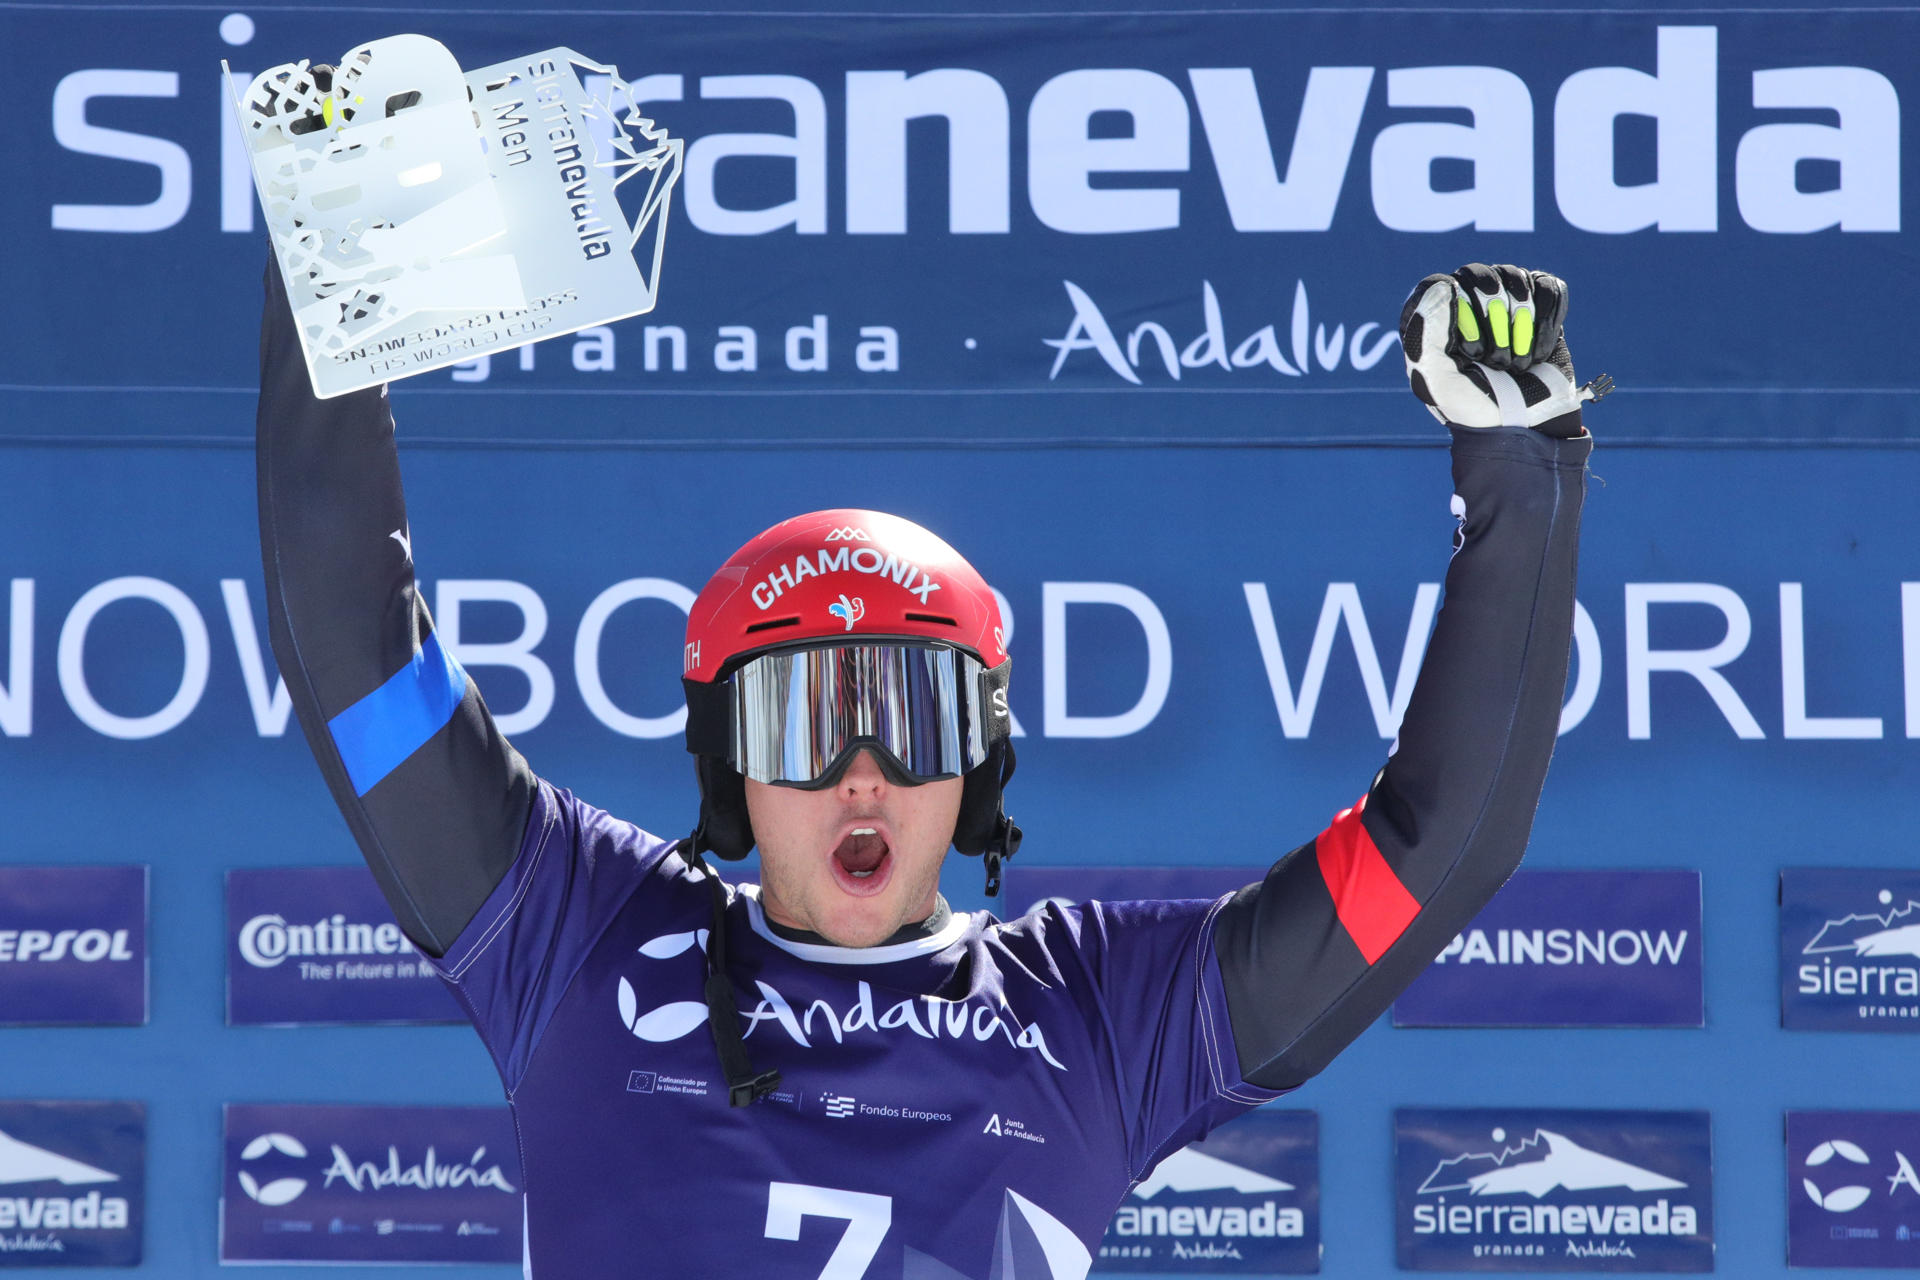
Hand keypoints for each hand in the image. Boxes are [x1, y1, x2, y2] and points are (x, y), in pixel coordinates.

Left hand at [1399, 263, 1609, 436]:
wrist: (1524, 426)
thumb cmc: (1473, 405)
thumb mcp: (1437, 379)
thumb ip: (1427, 333)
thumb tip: (1445, 284)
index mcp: (1433, 320)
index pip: (1439, 285)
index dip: (1460, 317)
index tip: (1471, 353)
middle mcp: (1466, 303)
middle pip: (1479, 276)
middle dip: (1492, 325)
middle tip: (1496, 363)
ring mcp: (1504, 302)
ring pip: (1514, 278)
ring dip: (1520, 326)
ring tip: (1515, 362)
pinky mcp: (1540, 307)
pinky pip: (1549, 289)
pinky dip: (1547, 324)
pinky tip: (1538, 353)